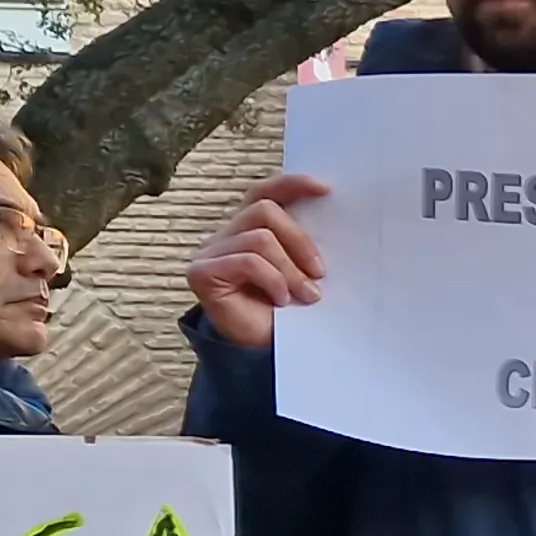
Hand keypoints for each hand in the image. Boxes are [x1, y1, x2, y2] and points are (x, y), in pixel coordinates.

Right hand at [187, 173, 329, 349]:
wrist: (264, 350)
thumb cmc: (287, 311)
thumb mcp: (302, 271)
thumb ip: (304, 245)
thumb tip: (334, 218)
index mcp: (249, 229)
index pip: (264, 194)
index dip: (291, 185)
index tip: (326, 189)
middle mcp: (225, 235)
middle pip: (264, 211)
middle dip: (299, 240)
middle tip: (320, 273)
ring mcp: (209, 252)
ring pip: (259, 238)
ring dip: (290, 269)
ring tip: (304, 294)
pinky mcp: (201, 273)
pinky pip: (247, 261)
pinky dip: (273, 280)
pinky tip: (280, 299)